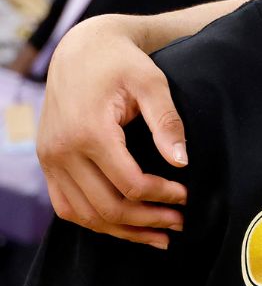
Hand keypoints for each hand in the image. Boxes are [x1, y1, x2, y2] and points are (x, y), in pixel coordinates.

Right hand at [39, 17, 187, 247]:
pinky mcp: (47, 161)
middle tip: (180, 224)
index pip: (130, 183)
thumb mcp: (152, 84)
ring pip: (84, 214)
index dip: (163, 196)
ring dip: (122, 230)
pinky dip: (94, 220)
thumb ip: (167, 122)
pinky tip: (124, 225)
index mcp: (88, 131)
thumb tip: (182, 162)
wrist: (82, 49)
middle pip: (106, 206)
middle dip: (147, 220)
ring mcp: (50, 158)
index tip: (189, 196)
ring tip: (158, 236)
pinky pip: (66, 205)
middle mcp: (61, 150)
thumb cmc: (122, 63)